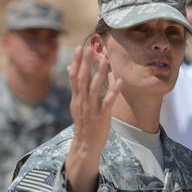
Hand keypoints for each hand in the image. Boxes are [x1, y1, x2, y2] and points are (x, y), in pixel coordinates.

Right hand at [64, 45, 121, 191]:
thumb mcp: (77, 104)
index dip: (77, 61)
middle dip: (86, 62)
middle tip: (90, 46)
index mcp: (76, 98)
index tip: (80, 47)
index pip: (75, 76)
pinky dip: (114, 91)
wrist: (85, 145)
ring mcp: (91, 109)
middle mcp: (82, 101)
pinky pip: (108, 102)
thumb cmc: (84, 123)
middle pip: (82, 78)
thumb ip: (76, 87)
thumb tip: (72, 69)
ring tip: (104, 59)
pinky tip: (120, 82)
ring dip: (99, 73)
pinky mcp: (101, 116)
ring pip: (94, 88)